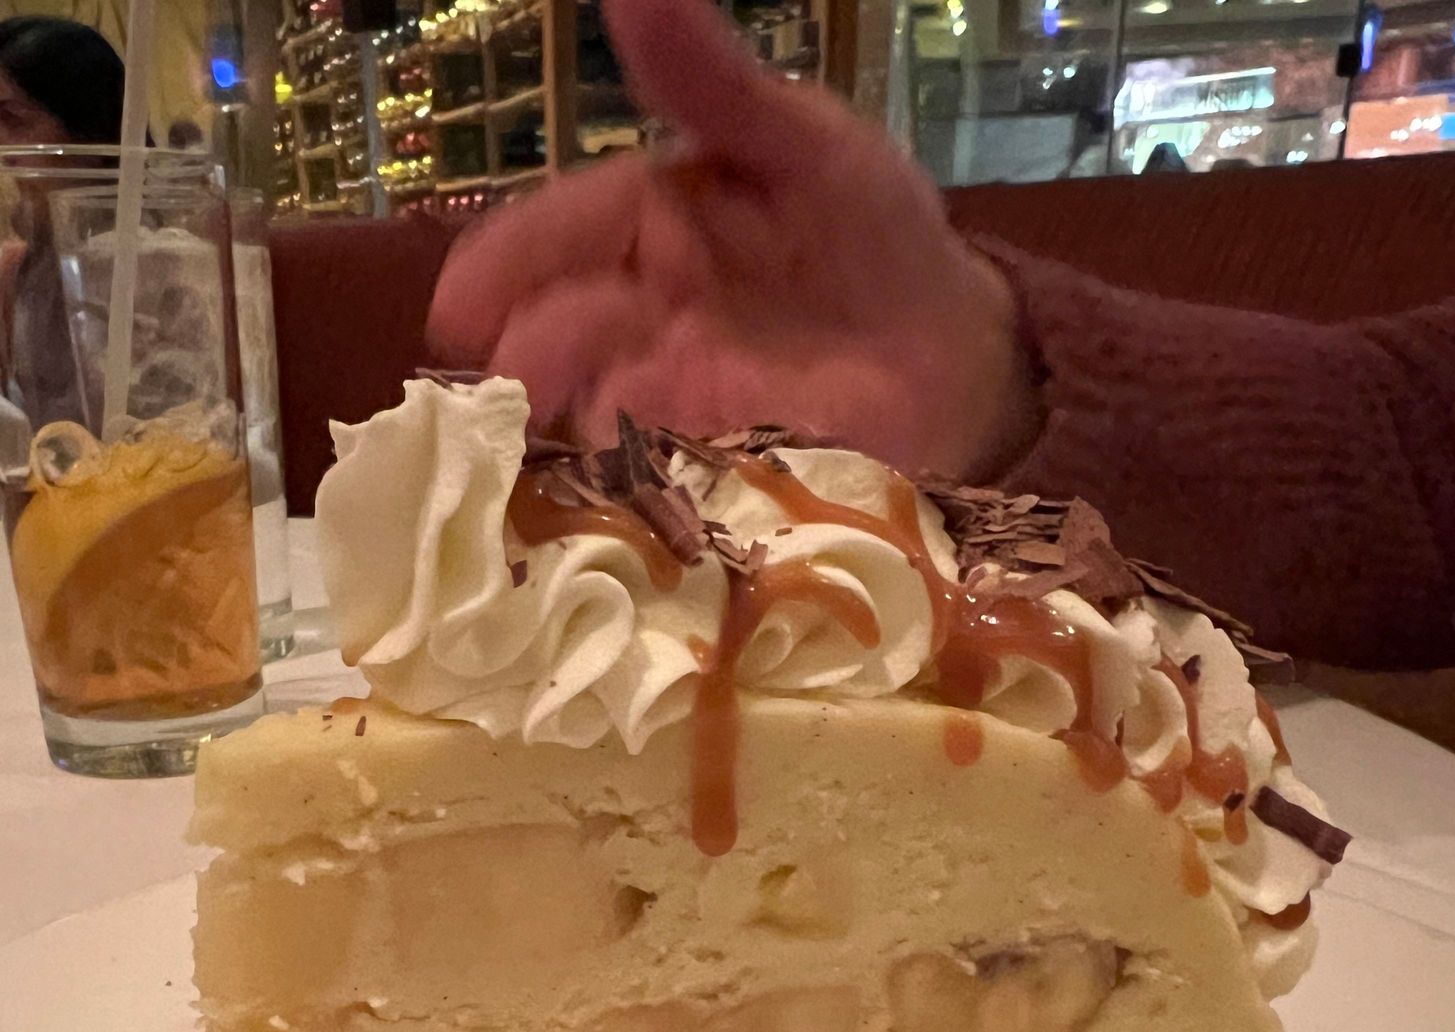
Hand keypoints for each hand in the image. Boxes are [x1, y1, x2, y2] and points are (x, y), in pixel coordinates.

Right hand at [427, 0, 1039, 479]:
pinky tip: (597, 493)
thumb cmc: (877, 240)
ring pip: (582, 413)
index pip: (554, 238)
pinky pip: (642, 483)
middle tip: (501, 381)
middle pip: (552, 334)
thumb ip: (715, 81)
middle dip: (519, 358)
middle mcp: (638, 316)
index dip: (501, 269)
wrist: (959, 356)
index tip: (461, 306)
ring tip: (539, 434)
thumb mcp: (806, 142)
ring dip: (554, 428)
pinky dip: (612, 489)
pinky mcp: (705, 472)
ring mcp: (667, 401)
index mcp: (646, 224)